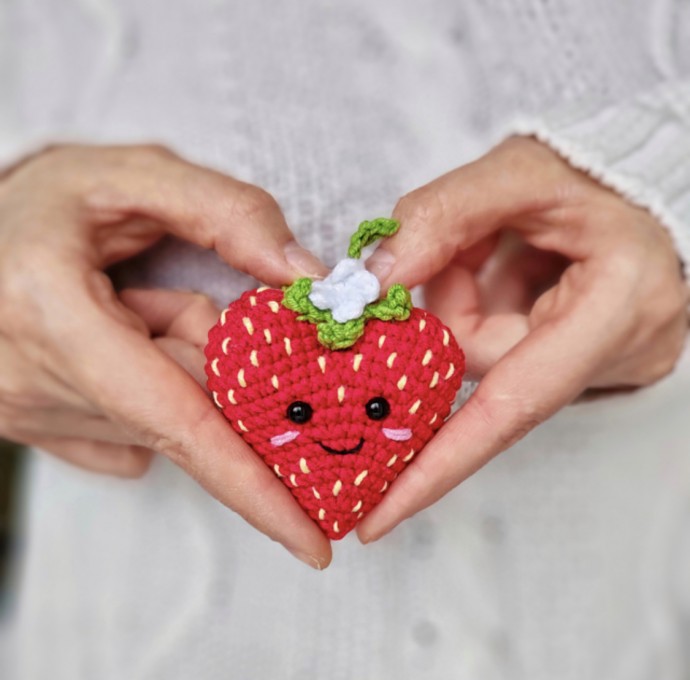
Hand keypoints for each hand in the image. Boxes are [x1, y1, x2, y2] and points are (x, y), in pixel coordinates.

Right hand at [0, 144, 331, 567]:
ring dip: (174, 358)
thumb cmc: (41, 203)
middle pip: (190, 411)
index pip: (178, 421)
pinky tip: (110, 344)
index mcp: (53, 311)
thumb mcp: (132, 176)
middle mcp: (35, 383)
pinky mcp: (36, 431)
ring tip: (123, 308)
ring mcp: (28, 417)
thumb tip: (303, 278)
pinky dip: (149, 386)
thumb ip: (227, 213)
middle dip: (209, 354)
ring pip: (168, 417)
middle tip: (156, 294)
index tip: (312, 542)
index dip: (252, 485)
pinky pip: (137, 431)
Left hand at [358, 136, 688, 541]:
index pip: (514, 406)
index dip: (439, 463)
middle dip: (446, 310)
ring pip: (485, 358)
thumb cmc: (594, 172)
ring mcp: (605, 358)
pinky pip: (502, 350)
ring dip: (462, 301)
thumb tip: (374, 281)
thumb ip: (441, 217)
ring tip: (492, 247)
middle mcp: (618, 347)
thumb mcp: (517, 172)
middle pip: (483, 370)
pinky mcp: (584, 357)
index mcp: (618, 303)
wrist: (640, 180)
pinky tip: (505, 268)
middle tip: (460, 247)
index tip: (379, 516)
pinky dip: (481, 307)